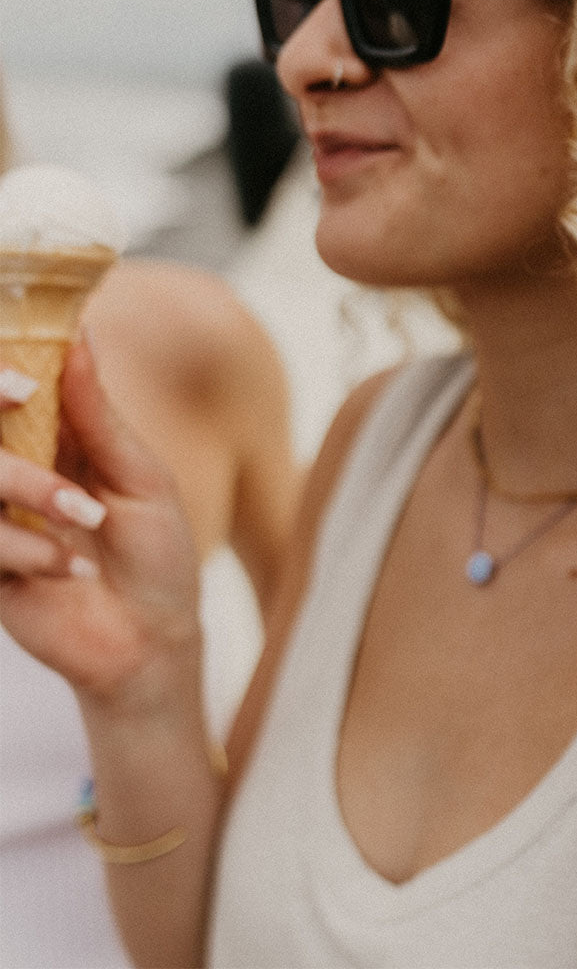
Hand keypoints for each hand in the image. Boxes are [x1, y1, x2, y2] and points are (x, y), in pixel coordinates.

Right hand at [0, 338, 199, 710]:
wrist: (151, 640)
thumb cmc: (158, 553)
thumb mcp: (142, 479)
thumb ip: (99, 417)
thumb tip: (78, 338)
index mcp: (55, 441)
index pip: (12, 391)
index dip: (5, 376)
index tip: (23, 377)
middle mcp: (16, 473)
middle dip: (1, 423)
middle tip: (35, 415)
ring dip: (32, 492)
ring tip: (88, 520)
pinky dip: (29, 550)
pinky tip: (73, 568)